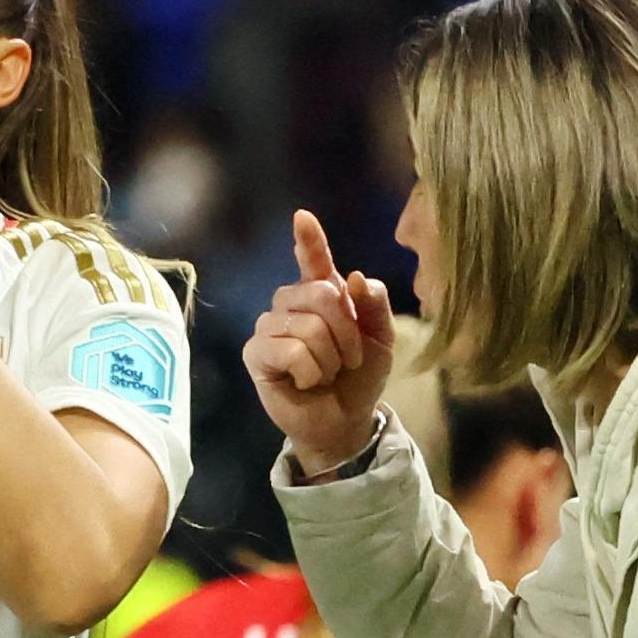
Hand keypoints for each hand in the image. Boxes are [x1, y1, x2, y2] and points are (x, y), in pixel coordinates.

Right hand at [243, 210, 396, 472]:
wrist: (345, 420)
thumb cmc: (359, 378)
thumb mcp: (381, 339)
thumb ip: (374, 305)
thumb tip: (355, 277)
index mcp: (320, 294)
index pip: (313, 260)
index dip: (308, 239)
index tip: (303, 217)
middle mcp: (290, 304)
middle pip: (321, 295)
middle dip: (347, 333)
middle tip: (349, 359)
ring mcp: (269, 327)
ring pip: (308, 327)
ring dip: (330, 358)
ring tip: (326, 373)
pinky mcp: (256, 354)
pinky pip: (290, 350)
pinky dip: (311, 371)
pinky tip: (306, 382)